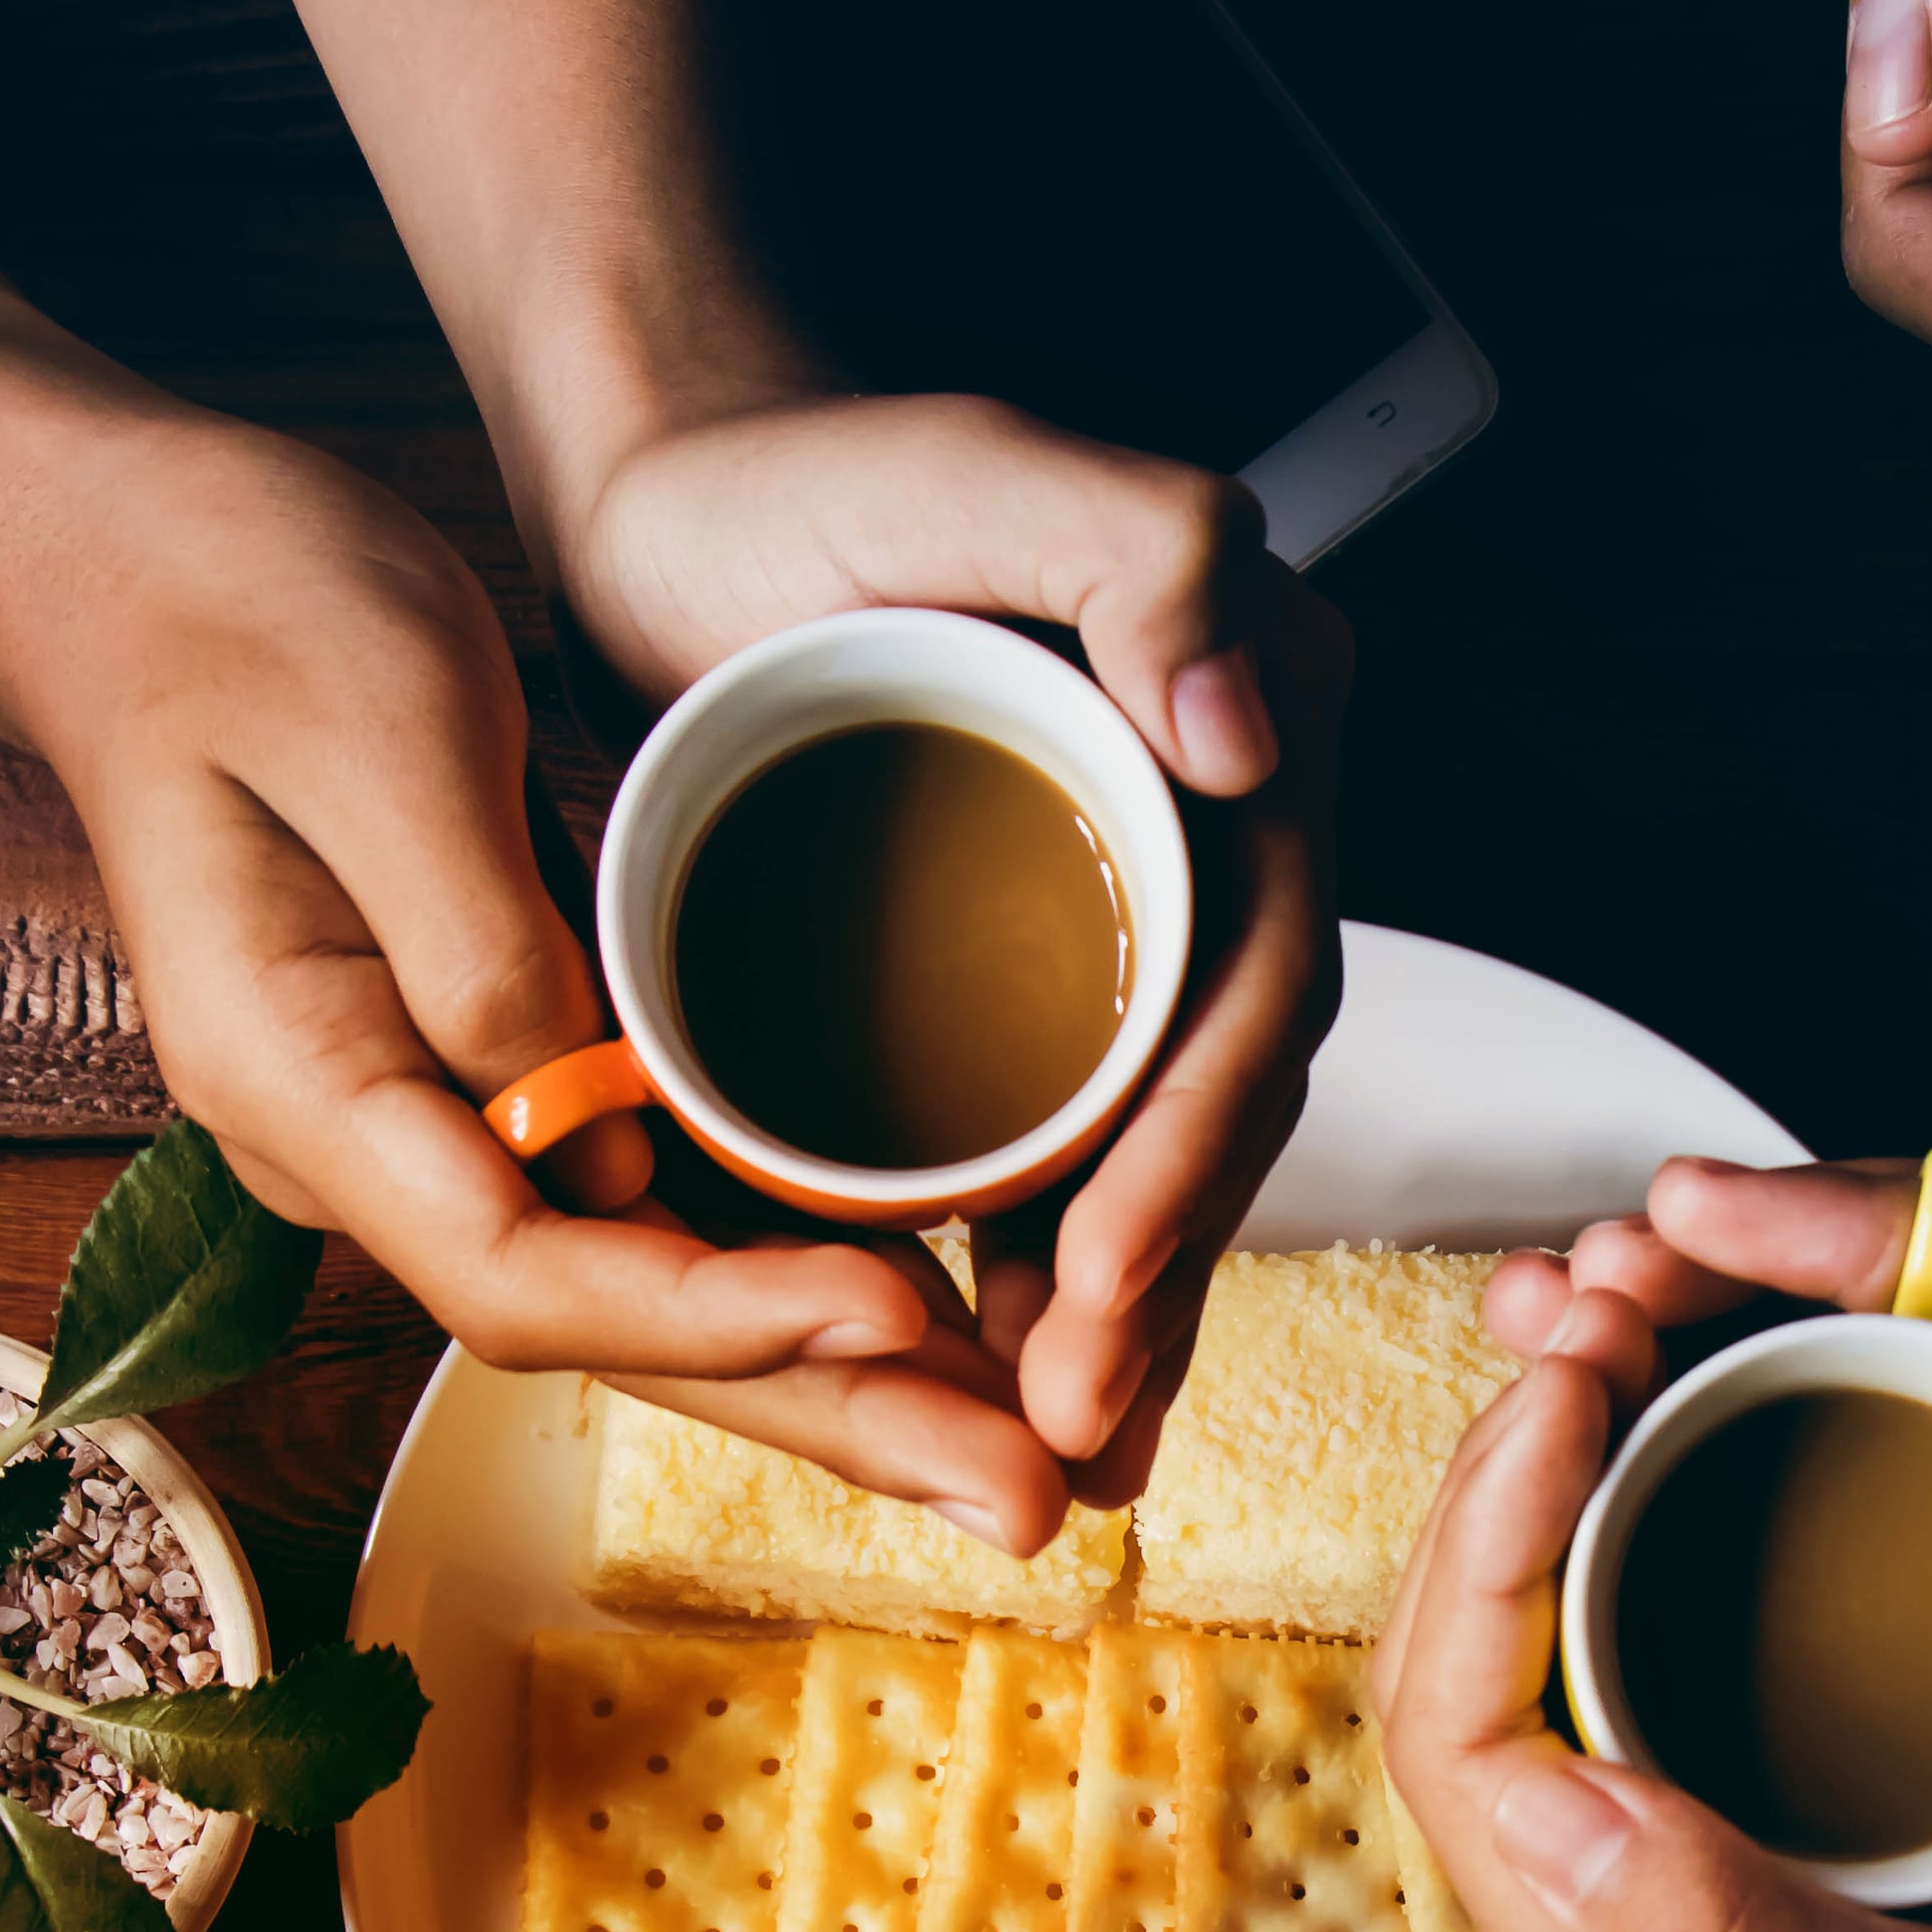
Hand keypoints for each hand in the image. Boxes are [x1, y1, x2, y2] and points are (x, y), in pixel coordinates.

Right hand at [0, 420, 1081, 1544]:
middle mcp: (368, 1149)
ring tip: (1026, 1453)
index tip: (898, 1310)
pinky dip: (798, 1263)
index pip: (525, 1274)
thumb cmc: (243, 607)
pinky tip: (940, 1311)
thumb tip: (593, 1124)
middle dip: (827, 1414)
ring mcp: (436, 1124)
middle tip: (1029, 1503)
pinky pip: (666, 1202)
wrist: (140, 559)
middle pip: (618, 1333)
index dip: (720, 1311)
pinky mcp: (505, 1072)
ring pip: (658, 1290)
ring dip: (842, 1375)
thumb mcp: (380, 732)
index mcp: (304, 1087)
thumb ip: (479, 940)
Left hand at [556, 393, 1351, 1504]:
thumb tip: (1248, 738)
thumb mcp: (989, 472)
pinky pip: (1055, 1139)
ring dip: (1108, 1316)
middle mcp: (1218, 835)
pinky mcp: (1023, 965)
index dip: (1191, 1151)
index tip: (1106, 1281)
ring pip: (1139, 1147)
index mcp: (1253, 734)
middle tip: (1070, 1431)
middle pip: (1208, 1097)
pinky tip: (994, 1377)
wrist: (678, 501)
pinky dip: (1036, 1266)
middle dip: (1154, 1283)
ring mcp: (1119, 910)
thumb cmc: (811, 477)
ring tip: (1047, 1459)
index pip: (1251, 984)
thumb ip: (1157, 555)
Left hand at [1368, 1278, 1931, 1931]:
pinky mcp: (1751, 1924)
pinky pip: (1645, 1708)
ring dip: (1570, 1502)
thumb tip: (1544, 1784)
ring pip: (1546, 1680)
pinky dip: (1661, 1566)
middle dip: (1506, 1472)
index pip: (1456, 1725)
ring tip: (1644, 1351)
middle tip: (1601, 1310)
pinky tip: (1737, 1487)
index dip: (1488, 1528)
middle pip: (1470, 1678)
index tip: (1578, 1380)